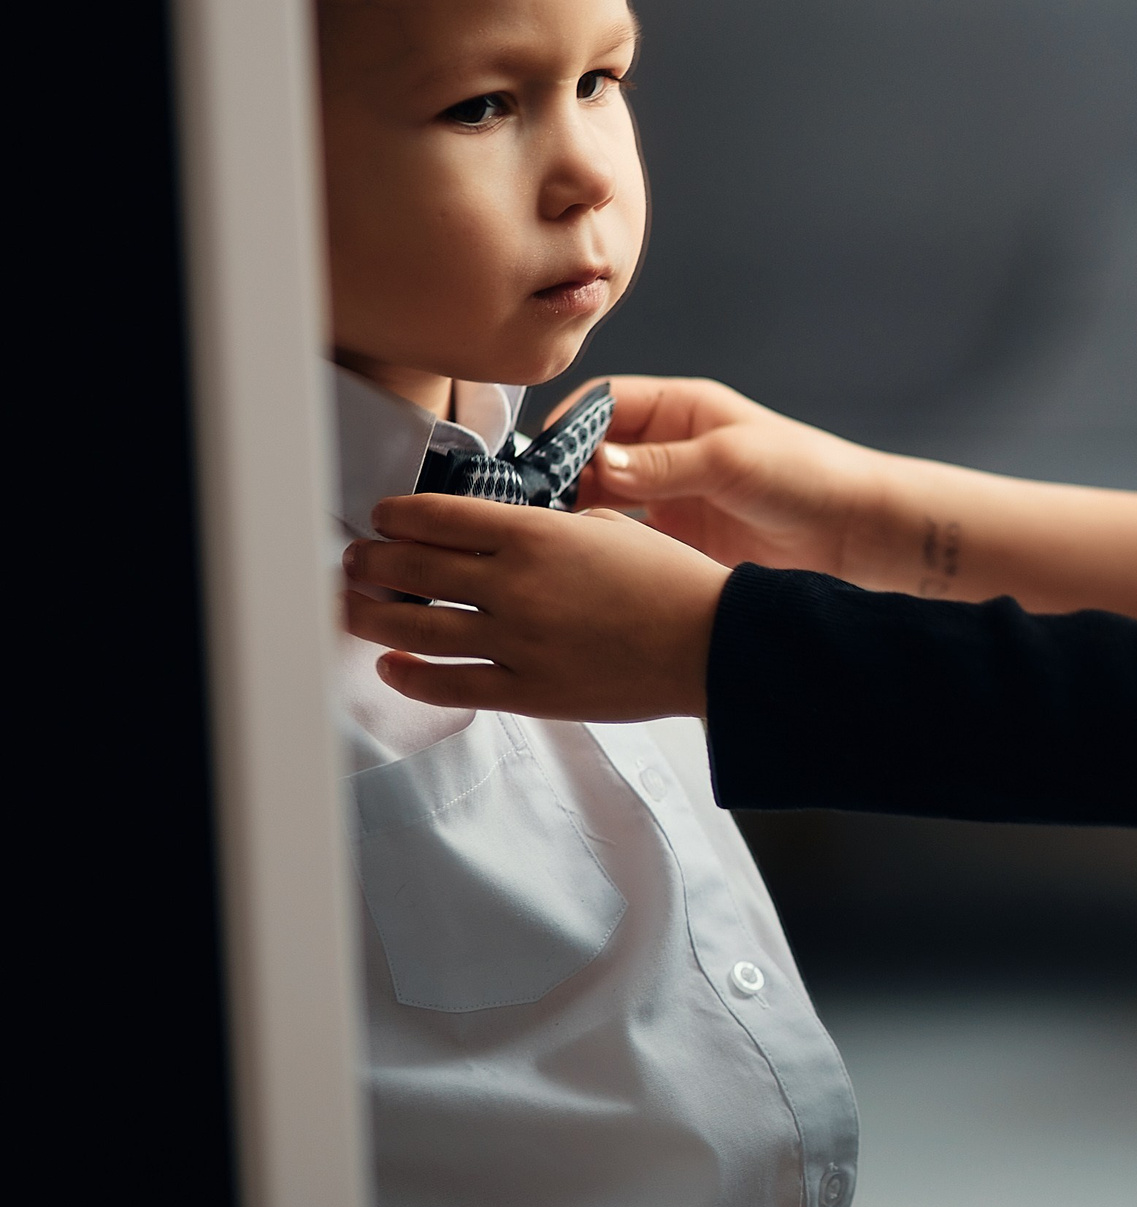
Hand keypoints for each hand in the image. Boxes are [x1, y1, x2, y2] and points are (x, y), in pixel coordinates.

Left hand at [341, 495, 728, 719]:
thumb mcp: (608, 528)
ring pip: (415, 627)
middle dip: (372, 561)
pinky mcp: (528, 691)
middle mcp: (515, 586)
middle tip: (357, 560)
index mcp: (535, 535)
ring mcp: (516, 642)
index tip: (382, 518)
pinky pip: (448, 684)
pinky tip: (393, 665)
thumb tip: (500, 534)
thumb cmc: (672, 582)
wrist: (712, 642)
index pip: (438, 517)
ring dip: (372, 614)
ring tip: (354, 606)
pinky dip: (409, 675)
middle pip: (412, 568)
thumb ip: (547, 528)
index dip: (396, 515)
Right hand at [566, 376, 901, 581]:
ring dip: (575, 514)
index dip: (567, 426)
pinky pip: (625, 540)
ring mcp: (670, 496)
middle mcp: (668, 450)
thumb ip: (663, 465)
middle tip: (532, 507)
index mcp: (680, 410)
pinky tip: (584, 563)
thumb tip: (597, 463)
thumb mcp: (730, 460)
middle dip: (561, 475)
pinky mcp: (677, 541)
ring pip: (601, 499)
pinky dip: (600, 548)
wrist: (856, 533)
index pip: (603, 405)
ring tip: (549, 537)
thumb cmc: (807, 475)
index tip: (537, 459)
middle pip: (593, 454)